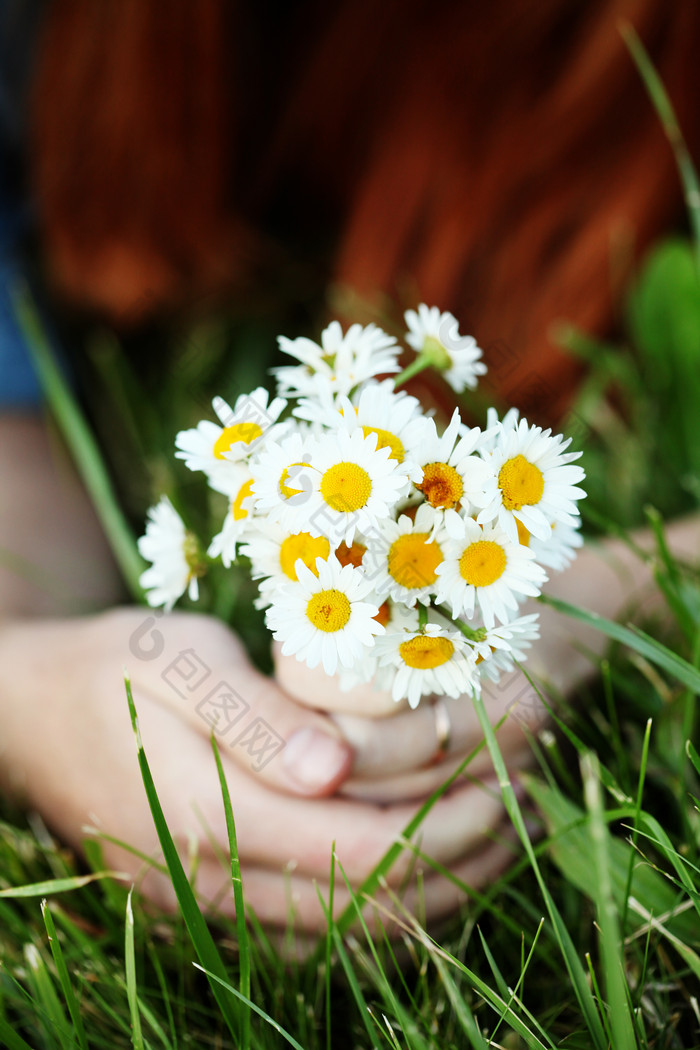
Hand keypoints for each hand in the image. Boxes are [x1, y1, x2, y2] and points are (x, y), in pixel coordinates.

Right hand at [0, 608, 516, 931]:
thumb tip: (339, 770)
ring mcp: (208, 908)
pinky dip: (384, 905)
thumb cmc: (116, 669)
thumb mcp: (182, 661)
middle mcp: (211, 885)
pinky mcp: (211, 906)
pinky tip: (427, 860)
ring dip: (435, 892)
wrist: (33, 716)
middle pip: (365, 904)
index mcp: (210, 815)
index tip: (506, 774)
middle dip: (460, 860)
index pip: (359, 845)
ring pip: (348, 934)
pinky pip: (316, 933)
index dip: (445, 820)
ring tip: (501, 835)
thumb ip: (259, 719)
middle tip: (524, 804)